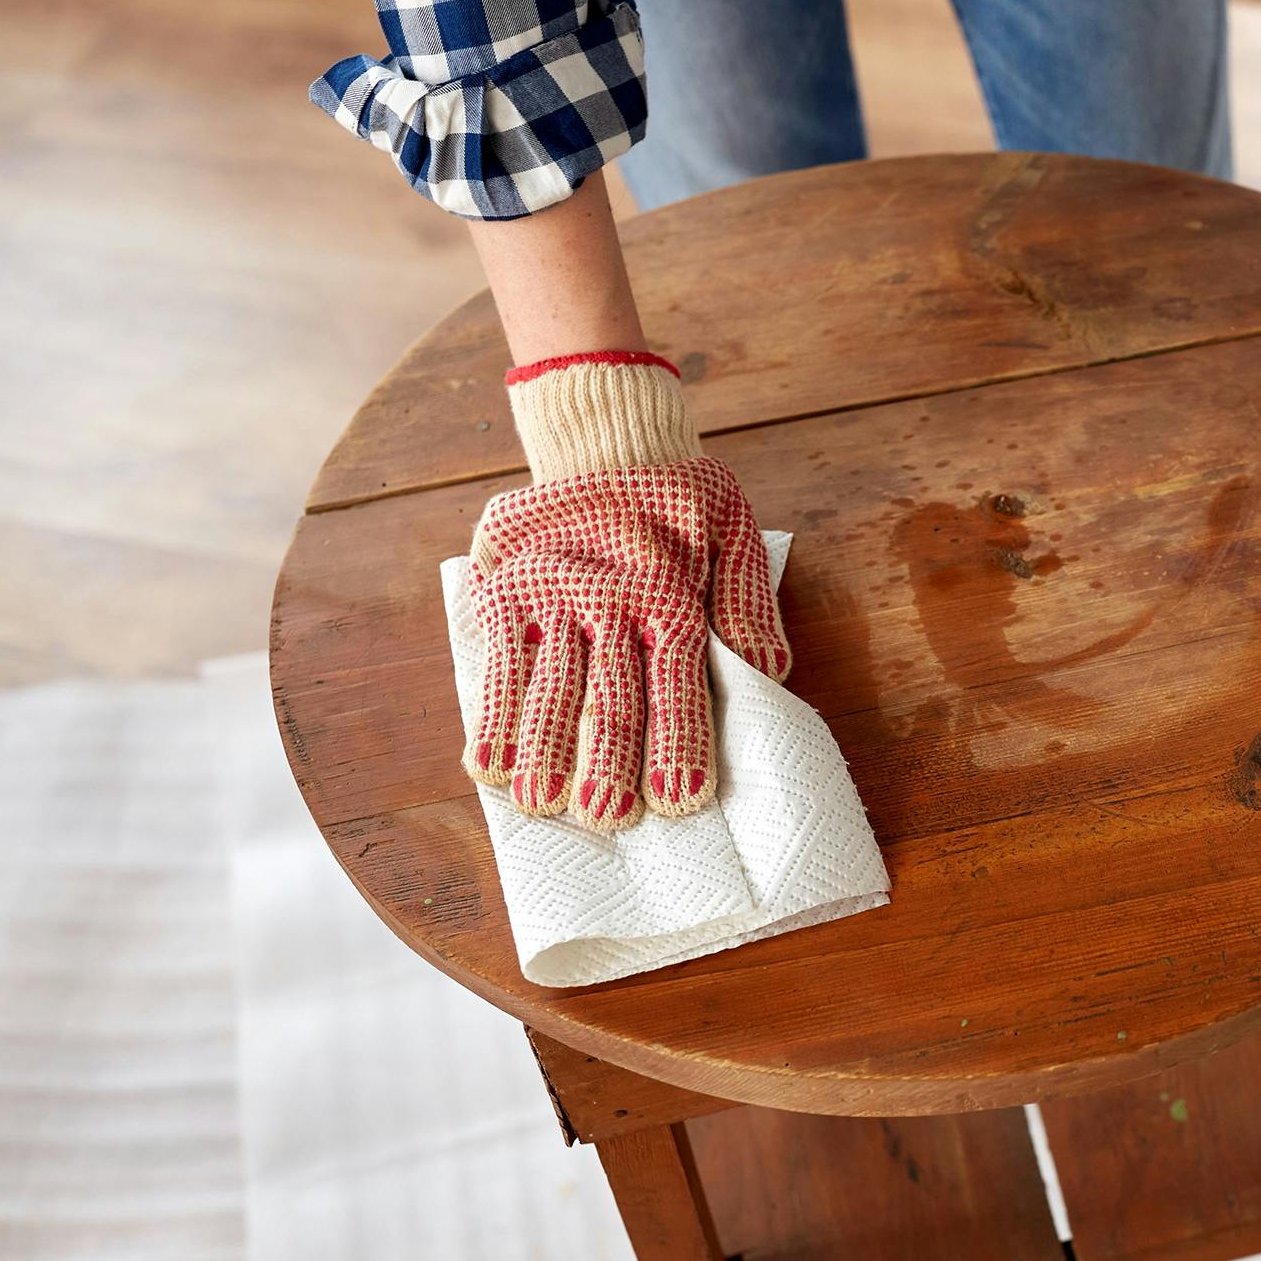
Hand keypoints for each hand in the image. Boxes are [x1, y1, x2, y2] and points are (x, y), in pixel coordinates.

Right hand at [461, 353, 789, 829]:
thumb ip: (748, 603)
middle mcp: (609, 598)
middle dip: (610, 761)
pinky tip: (490, 766)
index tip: (680, 799)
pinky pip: (500, 664)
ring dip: (546, 751)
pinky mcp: (506, 592)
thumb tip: (770, 671)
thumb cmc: (679, 503)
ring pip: (550, 686)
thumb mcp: (733, 531)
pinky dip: (493, 717)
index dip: (678, 743)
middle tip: (609, 817)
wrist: (605, 442)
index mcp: (671, 594)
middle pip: (611, 694)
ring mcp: (552, 596)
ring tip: (546, 805)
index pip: (677, 682)